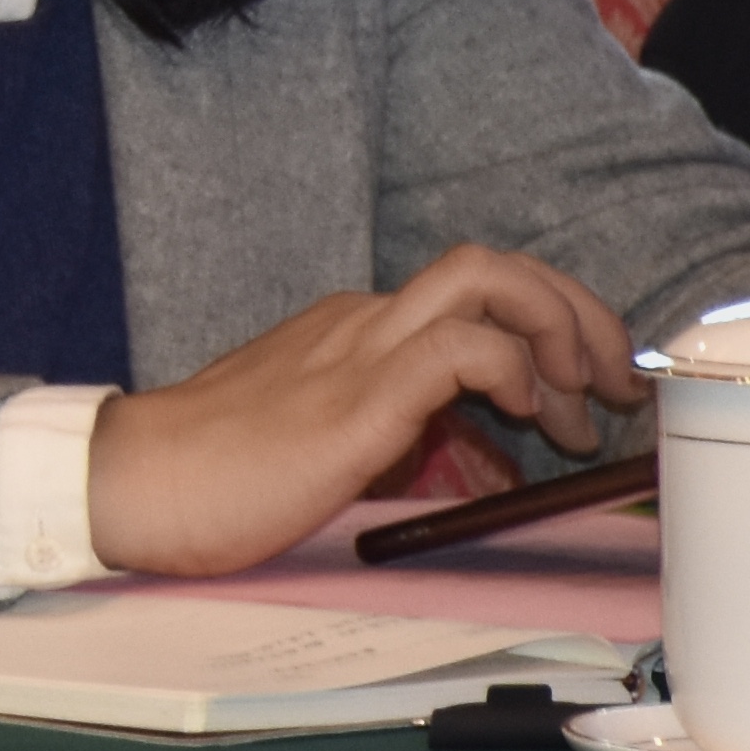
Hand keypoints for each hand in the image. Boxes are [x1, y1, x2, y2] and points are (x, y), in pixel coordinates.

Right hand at [86, 246, 640, 576]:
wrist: (134, 483)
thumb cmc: (216, 480)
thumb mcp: (335, 454)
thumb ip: (408, 444)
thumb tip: (487, 467)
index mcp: (355, 331)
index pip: (477, 294)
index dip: (554, 325)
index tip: (592, 385)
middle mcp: (364, 322)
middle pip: (497, 267)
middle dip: (580, 313)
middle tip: (615, 382)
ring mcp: (360, 349)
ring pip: (489, 281)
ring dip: (563, 331)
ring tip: (587, 402)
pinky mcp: (358, 396)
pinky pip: (461, 349)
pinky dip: (515, 372)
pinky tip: (526, 419)